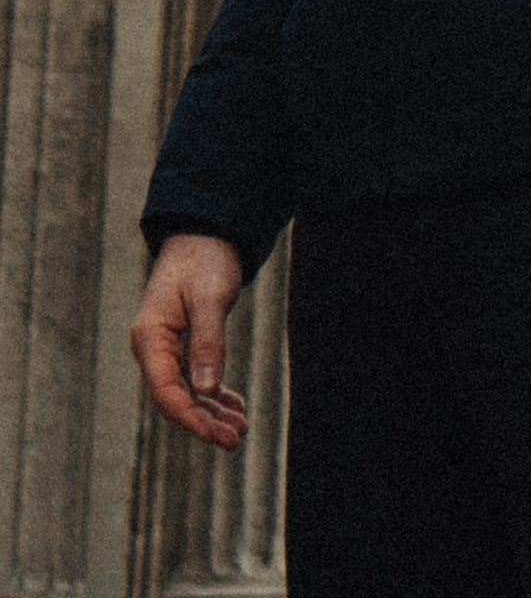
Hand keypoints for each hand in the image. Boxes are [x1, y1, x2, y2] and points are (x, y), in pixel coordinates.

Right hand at [132, 235, 248, 448]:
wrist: (204, 232)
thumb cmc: (204, 259)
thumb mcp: (209, 297)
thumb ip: (207, 341)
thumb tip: (205, 390)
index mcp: (150, 338)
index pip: (165, 390)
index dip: (189, 417)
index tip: (213, 435)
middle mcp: (154, 348)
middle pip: (176, 397)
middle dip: (204, 422)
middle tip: (236, 439)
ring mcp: (167, 348)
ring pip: (187, 392)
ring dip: (211, 412)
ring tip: (240, 429)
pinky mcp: (184, 344)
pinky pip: (196, 378)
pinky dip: (215, 395)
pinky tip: (235, 407)